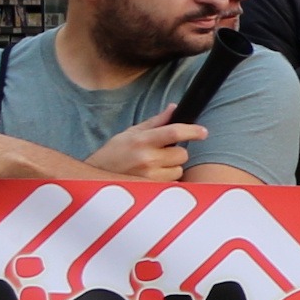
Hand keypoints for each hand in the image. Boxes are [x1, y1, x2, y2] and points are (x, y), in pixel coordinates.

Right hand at [81, 116, 208, 182]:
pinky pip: (172, 183)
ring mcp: (149, 177)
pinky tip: (153, 177)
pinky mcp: (151, 190)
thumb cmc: (114, 153)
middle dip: (176, 152)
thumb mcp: (132, 133)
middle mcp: (146, 158)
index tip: (203, 132)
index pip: (174, 132)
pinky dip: (167, 180)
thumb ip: (156, 122)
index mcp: (142, 140)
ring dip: (172, 168)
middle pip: (182, 154)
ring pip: (178, 170)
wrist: (96, 176)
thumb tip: (174, 108)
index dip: (192, 131)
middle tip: (162, 153)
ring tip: (153, 166)